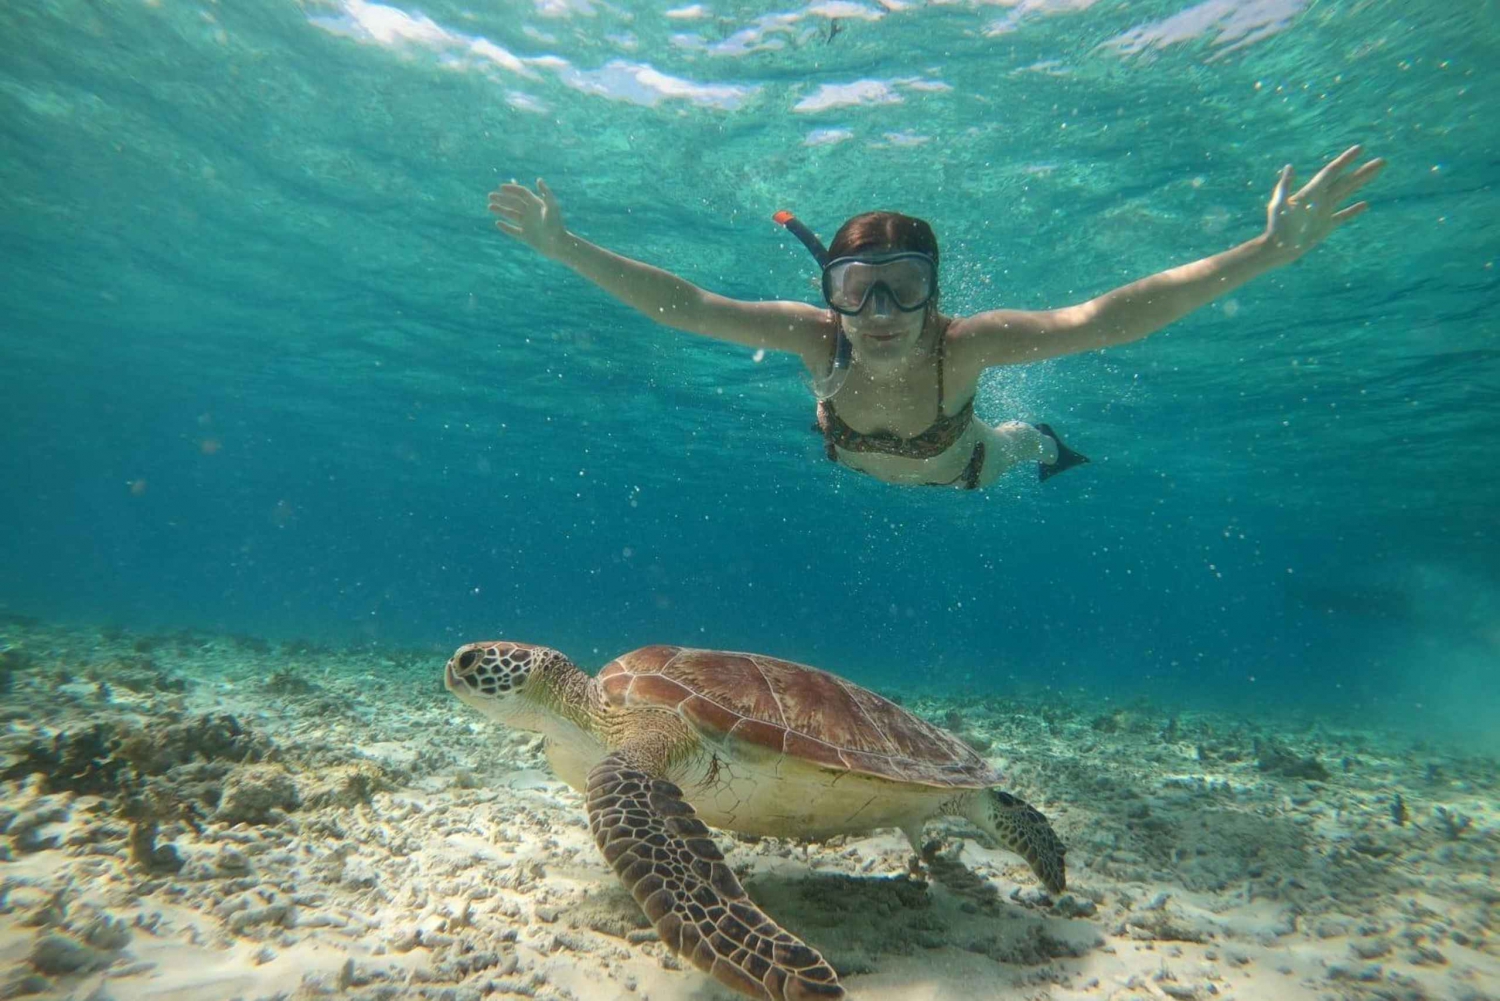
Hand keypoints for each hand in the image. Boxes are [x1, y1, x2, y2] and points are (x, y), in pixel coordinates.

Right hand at [488, 178, 567, 259]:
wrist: (559, 246)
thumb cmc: (557, 226)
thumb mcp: (552, 208)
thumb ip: (546, 194)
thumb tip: (538, 179)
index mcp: (537, 205)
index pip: (522, 193)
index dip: (512, 189)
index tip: (500, 187)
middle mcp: (531, 213)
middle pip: (514, 203)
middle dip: (502, 198)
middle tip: (490, 196)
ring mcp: (528, 225)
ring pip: (511, 215)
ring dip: (501, 210)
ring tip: (490, 207)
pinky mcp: (526, 236)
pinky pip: (513, 230)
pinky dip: (506, 227)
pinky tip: (497, 223)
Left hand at [1261, 145, 1384, 264]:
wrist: (1277, 248)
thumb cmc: (1276, 226)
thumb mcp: (1278, 204)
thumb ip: (1285, 186)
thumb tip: (1289, 166)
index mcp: (1311, 192)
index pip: (1332, 172)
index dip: (1346, 160)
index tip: (1360, 148)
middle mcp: (1321, 199)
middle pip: (1346, 181)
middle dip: (1363, 171)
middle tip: (1381, 161)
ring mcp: (1325, 212)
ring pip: (1348, 193)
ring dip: (1362, 183)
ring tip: (1376, 172)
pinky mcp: (1326, 226)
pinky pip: (1343, 216)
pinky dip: (1353, 211)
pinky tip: (1365, 205)